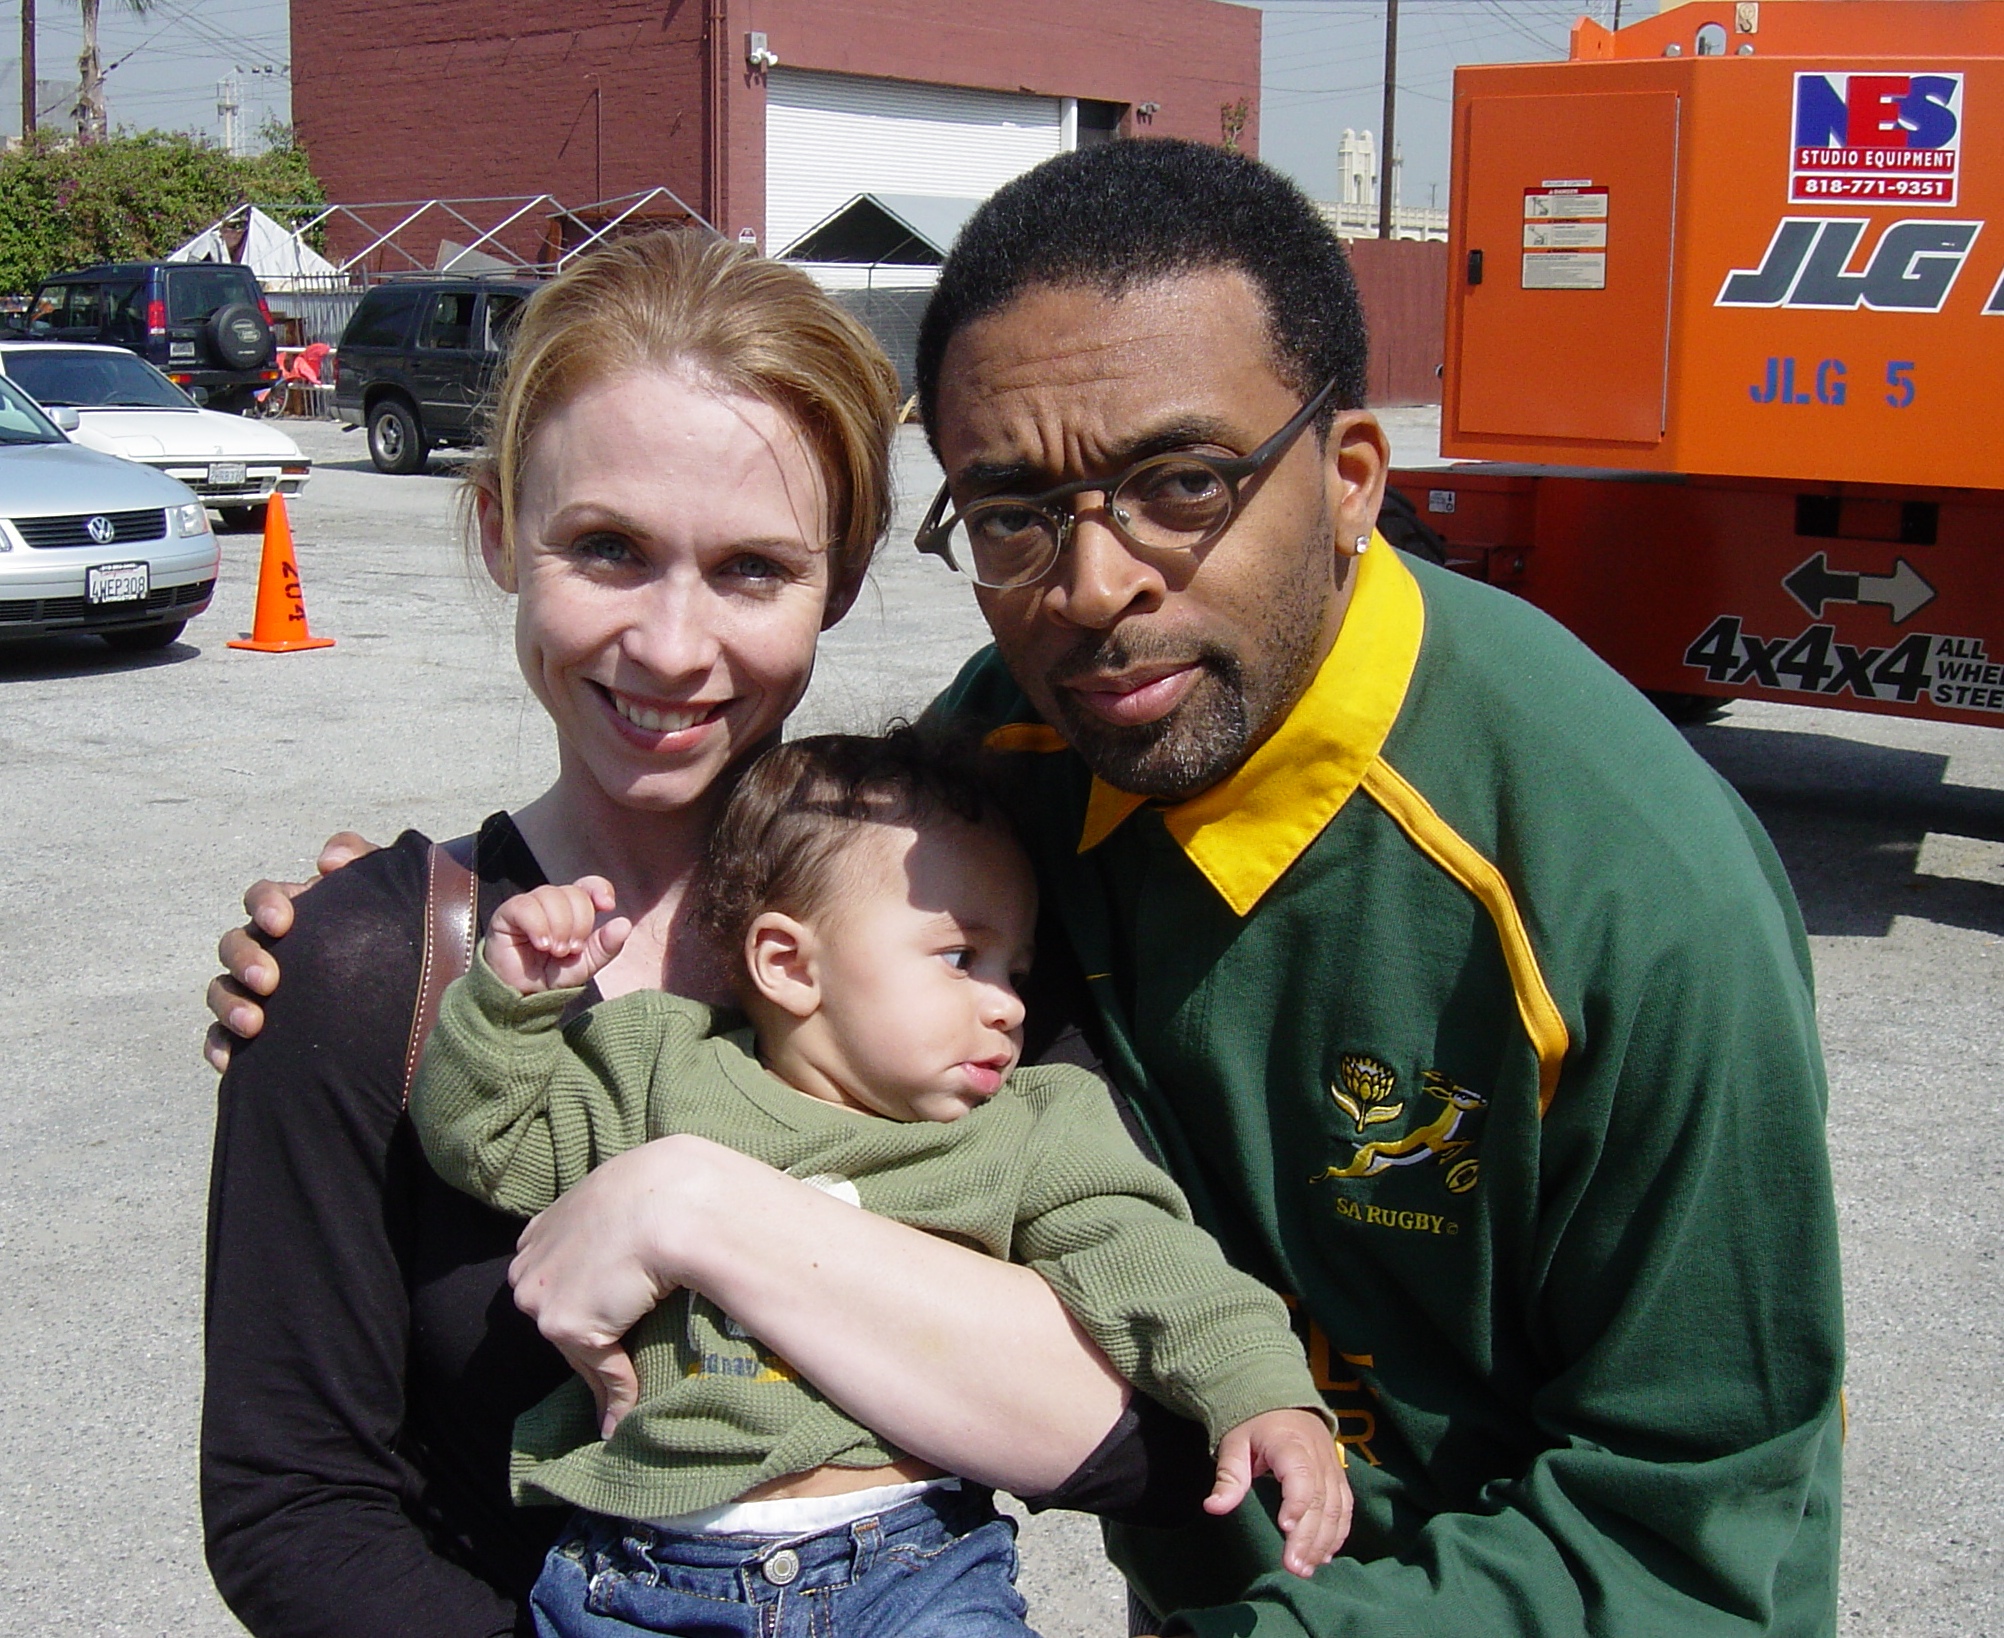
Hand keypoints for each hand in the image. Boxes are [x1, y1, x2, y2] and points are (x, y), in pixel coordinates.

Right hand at [203, 831, 379, 1071]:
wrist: (420, 1000)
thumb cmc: (394, 938)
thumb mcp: (388, 894)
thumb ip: (364, 860)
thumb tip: (328, 860)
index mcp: (297, 914)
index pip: (264, 898)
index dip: (265, 903)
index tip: (282, 922)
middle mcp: (271, 951)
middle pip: (235, 944)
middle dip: (244, 958)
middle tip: (268, 979)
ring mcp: (259, 993)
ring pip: (222, 990)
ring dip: (229, 1004)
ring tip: (253, 1024)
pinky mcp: (257, 1036)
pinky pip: (221, 1039)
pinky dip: (220, 1047)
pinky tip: (231, 1061)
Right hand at [486, 878, 630, 994]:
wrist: (521, 995)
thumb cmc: (553, 976)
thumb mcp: (586, 965)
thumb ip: (605, 946)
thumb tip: (624, 923)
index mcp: (573, 909)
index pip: (589, 884)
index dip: (599, 889)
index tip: (607, 906)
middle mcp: (552, 902)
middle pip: (573, 893)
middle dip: (579, 923)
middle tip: (572, 950)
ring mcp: (529, 905)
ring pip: (550, 895)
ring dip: (559, 926)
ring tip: (556, 951)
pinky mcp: (507, 914)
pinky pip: (525, 906)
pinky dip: (538, 926)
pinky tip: (541, 944)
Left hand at [509, 1136, 731, 1438]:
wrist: (671, 1200)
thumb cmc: (661, 1192)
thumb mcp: (623, 1207)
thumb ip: (610, 1231)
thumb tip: (628, 1264)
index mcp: (542, 1230)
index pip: (555, 1281)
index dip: (584, 1301)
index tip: (609, 1316)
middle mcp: (529, 1264)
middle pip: (557, 1315)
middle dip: (586, 1336)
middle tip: (624, 1349)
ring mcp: (541, 1296)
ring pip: (573, 1344)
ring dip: (601, 1365)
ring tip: (631, 1384)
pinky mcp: (565, 1325)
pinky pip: (598, 1368)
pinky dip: (618, 1388)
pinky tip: (630, 1405)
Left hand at [1206, 1408, 1351, 1576]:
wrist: (1283, 1401)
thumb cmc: (1255, 1425)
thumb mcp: (1235, 1443)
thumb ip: (1228, 1476)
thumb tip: (1213, 1507)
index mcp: (1292, 1444)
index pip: (1300, 1477)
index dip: (1296, 1504)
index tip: (1285, 1528)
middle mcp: (1318, 1457)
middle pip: (1320, 1500)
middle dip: (1308, 1537)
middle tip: (1293, 1566)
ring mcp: (1332, 1467)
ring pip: (1336, 1508)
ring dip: (1324, 1542)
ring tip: (1306, 1568)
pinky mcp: (1338, 1477)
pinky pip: (1345, 1507)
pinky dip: (1338, 1533)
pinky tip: (1325, 1555)